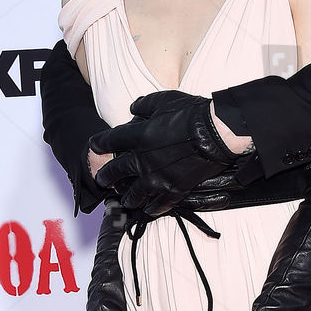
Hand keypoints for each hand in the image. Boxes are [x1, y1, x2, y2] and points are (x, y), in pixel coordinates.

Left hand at [89, 90, 235, 215]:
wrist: (217, 133)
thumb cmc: (192, 113)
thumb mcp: (164, 101)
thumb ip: (144, 105)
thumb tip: (133, 108)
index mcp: (138, 137)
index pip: (109, 141)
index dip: (98, 144)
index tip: (94, 146)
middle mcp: (143, 160)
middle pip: (116, 172)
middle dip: (106, 176)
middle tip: (101, 180)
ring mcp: (158, 178)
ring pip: (134, 194)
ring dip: (128, 197)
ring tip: (125, 200)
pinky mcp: (174, 190)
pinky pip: (159, 205)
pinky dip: (153, 208)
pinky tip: (148, 210)